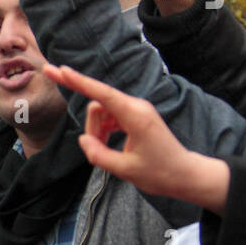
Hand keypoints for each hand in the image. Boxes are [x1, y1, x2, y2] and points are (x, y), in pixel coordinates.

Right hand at [43, 64, 228, 214]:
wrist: (185, 175)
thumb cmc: (160, 173)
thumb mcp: (124, 170)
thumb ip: (98, 154)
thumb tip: (83, 140)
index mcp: (135, 116)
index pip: (102, 94)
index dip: (78, 81)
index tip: (60, 70)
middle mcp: (136, 107)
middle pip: (98, 105)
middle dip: (91, 126)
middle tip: (95, 151)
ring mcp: (137, 110)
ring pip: (102, 111)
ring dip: (97, 130)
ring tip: (105, 152)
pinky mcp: (136, 116)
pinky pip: (110, 116)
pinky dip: (104, 129)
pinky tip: (108, 144)